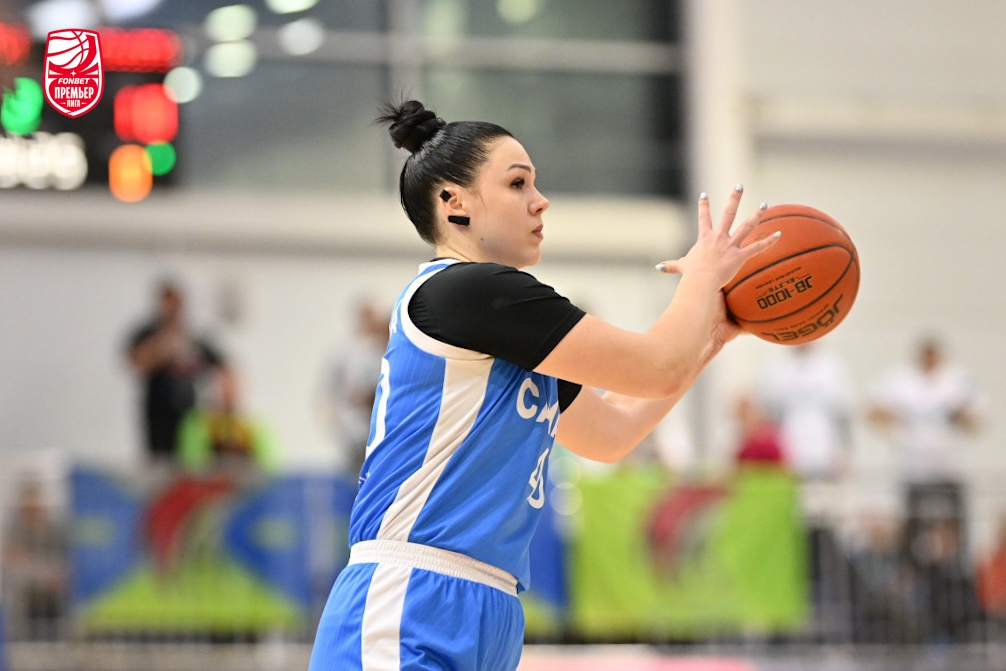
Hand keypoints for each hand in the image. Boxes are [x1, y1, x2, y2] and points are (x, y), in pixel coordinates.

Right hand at [658, 185, 779, 288]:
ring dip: (757, 215)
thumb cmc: (690, 275)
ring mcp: (731, 245)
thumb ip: (670, 266)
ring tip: (764, 204)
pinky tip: (779, 234)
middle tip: (739, 185)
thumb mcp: (680, 267)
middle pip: (728, 213)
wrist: (700, 281)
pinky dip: (769, 241)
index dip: (703, 206)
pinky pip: (757, 247)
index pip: (704, 218)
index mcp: (705, 238)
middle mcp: (719, 237)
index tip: (704, 195)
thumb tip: (657, 268)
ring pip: (747, 226)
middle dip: (734, 198)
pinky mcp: (740, 256)